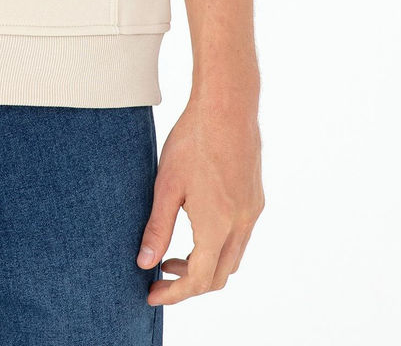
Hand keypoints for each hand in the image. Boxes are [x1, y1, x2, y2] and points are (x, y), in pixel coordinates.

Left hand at [136, 89, 264, 304]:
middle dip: (189, 283)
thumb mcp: (166, 185)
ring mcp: (252, 211)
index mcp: (217, 226)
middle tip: (160, 275)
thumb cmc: (193, 141)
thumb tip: (145, 263)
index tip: (152, 295)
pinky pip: (240, 237)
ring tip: (174, 253)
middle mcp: (241, 224)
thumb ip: (158, 228)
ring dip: (205, 265)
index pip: (199, 279)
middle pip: (219, 276)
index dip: (174, 293)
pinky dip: (218, 246)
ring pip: (232, 258)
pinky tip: (196, 226)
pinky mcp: (255, 198)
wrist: (227, 106)